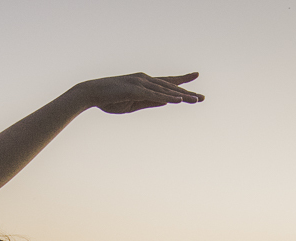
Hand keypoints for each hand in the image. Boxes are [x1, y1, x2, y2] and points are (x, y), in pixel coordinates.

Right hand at [77, 72, 203, 114]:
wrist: (92, 93)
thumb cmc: (110, 99)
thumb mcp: (133, 104)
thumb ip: (150, 102)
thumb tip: (166, 102)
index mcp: (145, 83)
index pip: (167, 83)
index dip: (182, 84)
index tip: (194, 84)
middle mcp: (146, 80)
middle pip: (170, 86)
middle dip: (187, 92)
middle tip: (203, 98)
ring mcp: (141, 84)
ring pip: (166, 90)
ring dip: (181, 96)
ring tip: (196, 100)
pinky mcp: (135, 90)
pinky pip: (155, 95)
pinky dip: (167, 97)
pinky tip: (178, 100)